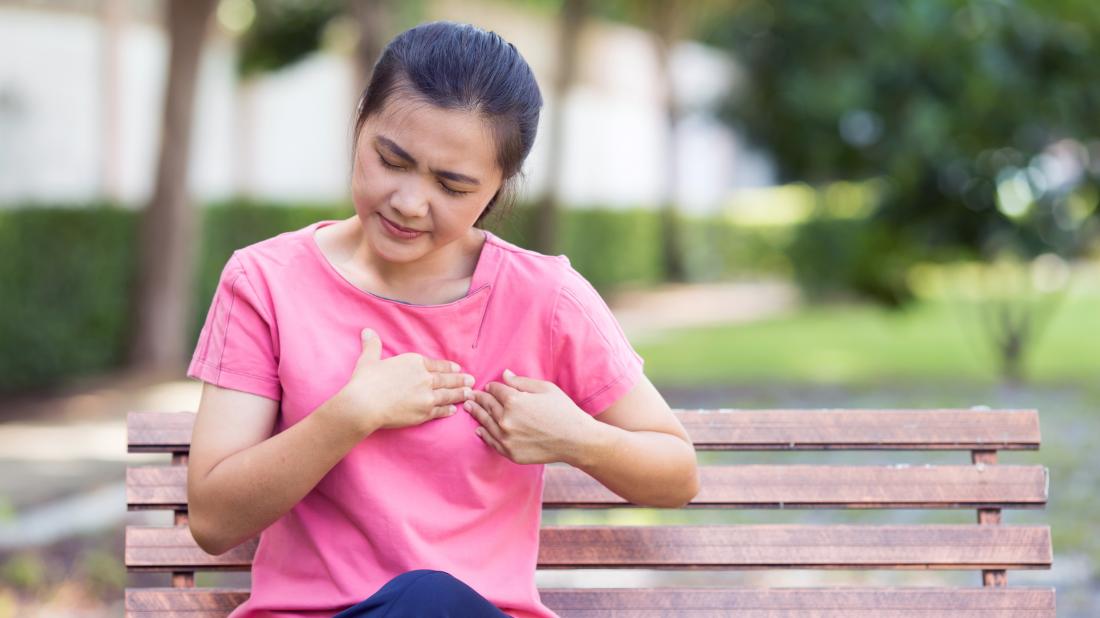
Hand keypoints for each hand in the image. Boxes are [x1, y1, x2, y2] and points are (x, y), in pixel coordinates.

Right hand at [336, 328, 474, 434]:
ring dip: (460, 394)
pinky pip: (440, 411)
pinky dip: (448, 410)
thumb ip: (372, 346)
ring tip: (470, 393)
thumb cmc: (365, 381)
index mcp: (414, 363)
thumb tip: (367, 331)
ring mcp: (427, 396)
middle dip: (460, 380)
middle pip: (446, 379)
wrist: (364, 404)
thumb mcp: (368, 360)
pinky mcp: (424, 413)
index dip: (448, 367)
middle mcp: (424, 378)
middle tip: (472, 380)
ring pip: (448, 394)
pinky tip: (454, 410)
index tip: (457, 368)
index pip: (436, 365)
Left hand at [463, 369, 593, 464]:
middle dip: (478, 398)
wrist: (575, 440)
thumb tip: (504, 375)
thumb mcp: (545, 389)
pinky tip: (479, 429)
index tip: (488, 386)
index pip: (495, 390)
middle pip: (487, 405)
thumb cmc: (563, 411)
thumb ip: (521, 382)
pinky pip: (491, 441)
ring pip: (485, 422)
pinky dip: (483, 433)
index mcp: (514, 400)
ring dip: (476, 413)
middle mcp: (506, 419)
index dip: (492, 386)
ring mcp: (506, 438)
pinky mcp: (510, 452)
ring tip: (469, 407)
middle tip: (469, 394)